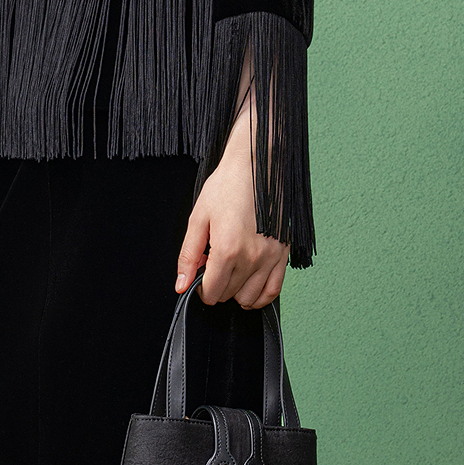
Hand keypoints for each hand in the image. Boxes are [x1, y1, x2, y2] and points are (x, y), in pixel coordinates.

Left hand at [174, 119, 289, 309]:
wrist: (255, 165)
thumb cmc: (227, 186)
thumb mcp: (198, 217)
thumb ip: (188, 255)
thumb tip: (181, 284)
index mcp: (227, 250)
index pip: (211, 293)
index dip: (200, 288)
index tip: (200, 275)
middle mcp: (250, 258)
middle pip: (228, 295)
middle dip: (216, 285)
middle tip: (214, 263)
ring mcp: (269, 258)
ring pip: (250, 299)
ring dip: (236, 292)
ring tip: (230, 272)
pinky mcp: (282, 254)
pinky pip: (273, 291)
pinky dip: (260, 296)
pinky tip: (250, 285)